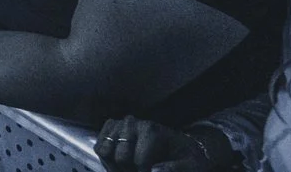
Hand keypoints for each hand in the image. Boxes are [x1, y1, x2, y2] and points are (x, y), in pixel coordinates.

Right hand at [94, 117, 219, 171]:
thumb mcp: (191, 165)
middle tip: (141, 170)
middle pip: (121, 157)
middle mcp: (133, 123)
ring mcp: (119, 124)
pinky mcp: (110, 127)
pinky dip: (107, 159)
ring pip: (105, 151)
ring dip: (116, 165)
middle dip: (130, 171)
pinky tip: (121, 162)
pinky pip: (99, 147)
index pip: (139, 160)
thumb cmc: (185, 156)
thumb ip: (176, 168)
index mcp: (152, 130)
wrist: (178, 144)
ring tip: (131, 168)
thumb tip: (154, 171)